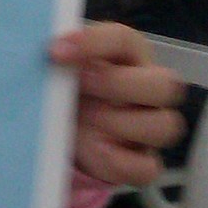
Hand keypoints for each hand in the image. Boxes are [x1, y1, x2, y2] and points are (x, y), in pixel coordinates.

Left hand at [52, 24, 184, 187]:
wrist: (65, 126)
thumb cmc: (68, 86)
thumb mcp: (61, 68)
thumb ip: (57, 59)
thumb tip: (42, 54)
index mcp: (127, 55)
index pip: (123, 40)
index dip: (92, 43)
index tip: (56, 51)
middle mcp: (148, 89)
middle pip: (166, 83)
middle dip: (117, 84)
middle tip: (79, 85)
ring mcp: (150, 127)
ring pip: (165, 125)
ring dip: (120, 124)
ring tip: (82, 121)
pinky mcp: (142, 161)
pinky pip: (147, 168)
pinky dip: (118, 162)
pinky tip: (91, 150)